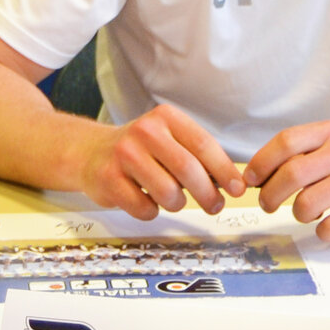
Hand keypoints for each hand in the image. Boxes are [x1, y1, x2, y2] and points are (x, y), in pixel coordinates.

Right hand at [77, 104, 244, 220]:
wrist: (91, 152)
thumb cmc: (140, 149)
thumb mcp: (168, 139)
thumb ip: (197, 155)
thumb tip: (231, 182)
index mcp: (165, 117)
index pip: (203, 144)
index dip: (224, 170)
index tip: (238, 189)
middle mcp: (144, 131)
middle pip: (188, 169)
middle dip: (207, 194)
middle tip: (215, 206)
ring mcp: (124, 155)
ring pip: (168, 193)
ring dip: (177, 204)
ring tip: (173, 199)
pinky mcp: (109, 179)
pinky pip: (144, 208)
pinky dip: (152, 211)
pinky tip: (147, 200)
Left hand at [244, 120, 329, 239]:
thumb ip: (297, 156)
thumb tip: (251, 177)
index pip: (286, 141)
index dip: (261, 163)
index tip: (250, 181)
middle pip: (291, 174)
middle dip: (270, 195)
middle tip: (268, 205)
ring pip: (306, 204)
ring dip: (299, 215)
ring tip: (310, 212)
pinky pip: (328, 227)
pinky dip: (322, 231)